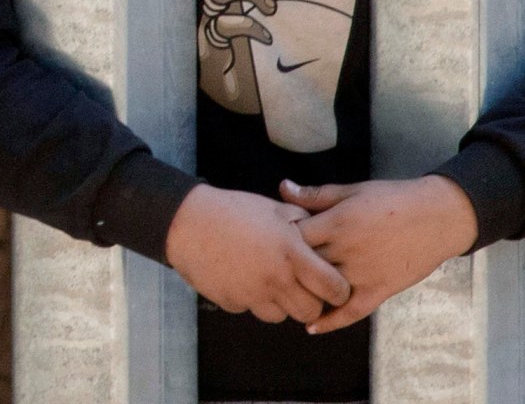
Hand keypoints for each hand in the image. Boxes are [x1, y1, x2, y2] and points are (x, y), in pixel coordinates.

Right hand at [164, 184, 351, 324]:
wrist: (186, 222)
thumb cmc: (232, 211)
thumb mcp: (273, 209)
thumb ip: (302, 221)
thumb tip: (321, 229)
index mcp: (292, 255)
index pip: (334, 289)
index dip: (338, 290)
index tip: (332, 285)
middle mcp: (276, 279)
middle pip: (310, 312)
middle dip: (310, 302)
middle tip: (301, 287)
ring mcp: (252, 294)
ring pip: (281, 316)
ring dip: (280, 304)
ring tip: (270, 282)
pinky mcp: (232, 302)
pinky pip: (250, 310)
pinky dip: (251, 300)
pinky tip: (243, 278)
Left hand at [282, 176, 478, 334]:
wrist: (438, 216)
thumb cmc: (393, 199)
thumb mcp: (352, 191)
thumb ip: (316, 195)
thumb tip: (283, 187)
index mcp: (337, 223)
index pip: (293, 237)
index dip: (279, 240)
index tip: (272, 241)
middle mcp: (346, 251)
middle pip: (304, 265)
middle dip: (288, 267)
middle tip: (272, 271)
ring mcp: (363, 274)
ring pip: (324, 290)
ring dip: (305, 294)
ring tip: (286, 296)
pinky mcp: (380, 290)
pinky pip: (352, 312)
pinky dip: (331, 322)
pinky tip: (311, 327)